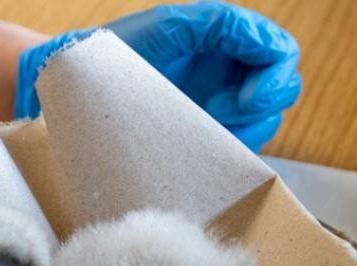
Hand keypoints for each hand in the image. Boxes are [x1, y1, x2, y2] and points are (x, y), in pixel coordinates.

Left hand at [16, 2, 301, 150]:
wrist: (75, 90)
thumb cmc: (116, 53)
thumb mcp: (167, 28)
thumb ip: (219, 24)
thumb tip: (264, 42)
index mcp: (224, 37)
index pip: (278, 51)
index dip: (275, 76)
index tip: (248, 100)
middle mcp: (227, 70)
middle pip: (280, 89)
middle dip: (260, 105)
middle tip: (219, 112)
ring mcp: (217, 102)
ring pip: (261, 122)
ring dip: (241, 129)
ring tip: (198, 123)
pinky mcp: (201, 133)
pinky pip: (232, 147)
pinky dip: (223, 149)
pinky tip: (192, 143)